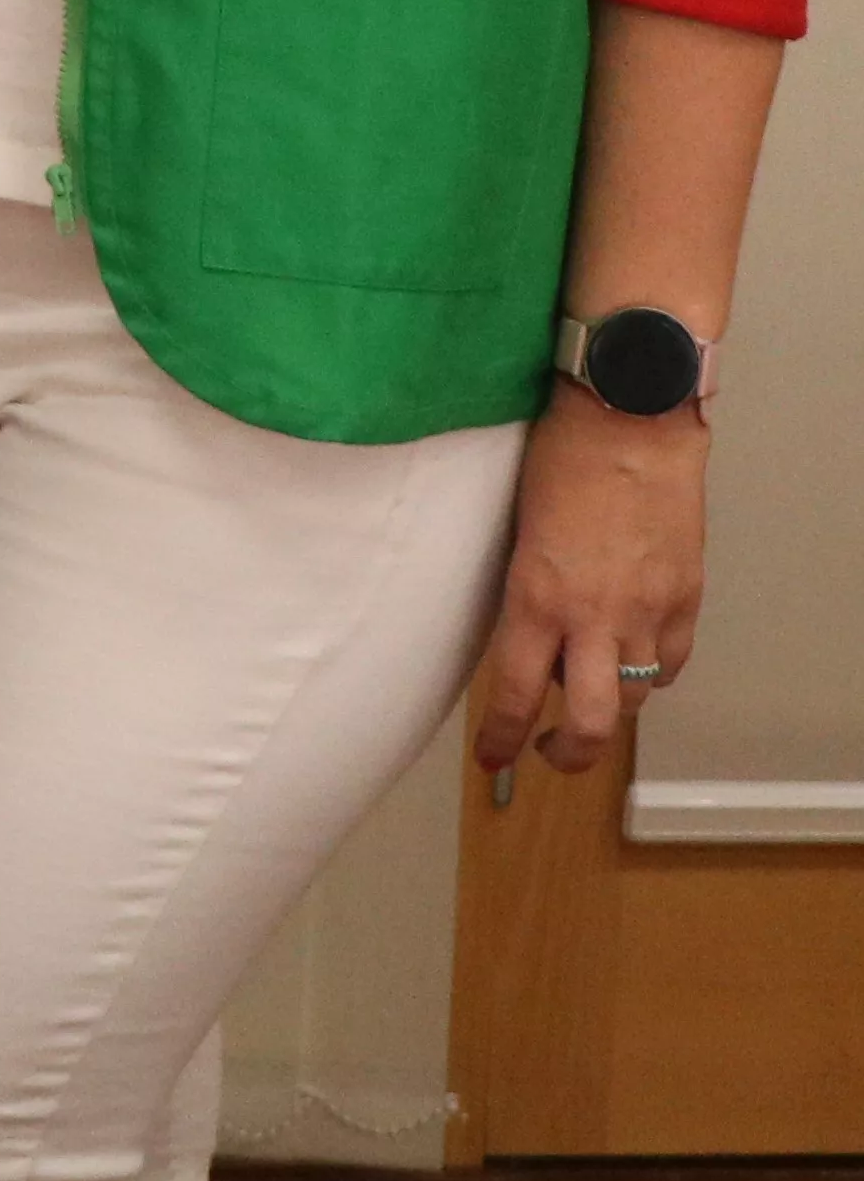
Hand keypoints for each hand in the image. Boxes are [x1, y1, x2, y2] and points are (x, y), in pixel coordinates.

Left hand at [472, 388, 706, 772]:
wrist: (629, 420)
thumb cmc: (560, 458)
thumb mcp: (518, 531)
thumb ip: (526, 591)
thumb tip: (529, 633)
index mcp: (535, 598)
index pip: (517, 694)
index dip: (504, 739)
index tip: (494, 759)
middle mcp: (593, 617)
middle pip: (593, 724)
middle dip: (570, 753)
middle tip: (552, 751)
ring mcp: (647, 611)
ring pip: (637, 699)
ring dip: (613, 707)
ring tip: (593, 697)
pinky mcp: (686, 597)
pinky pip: (672, 663)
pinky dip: (654, 674)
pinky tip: (636, 661)